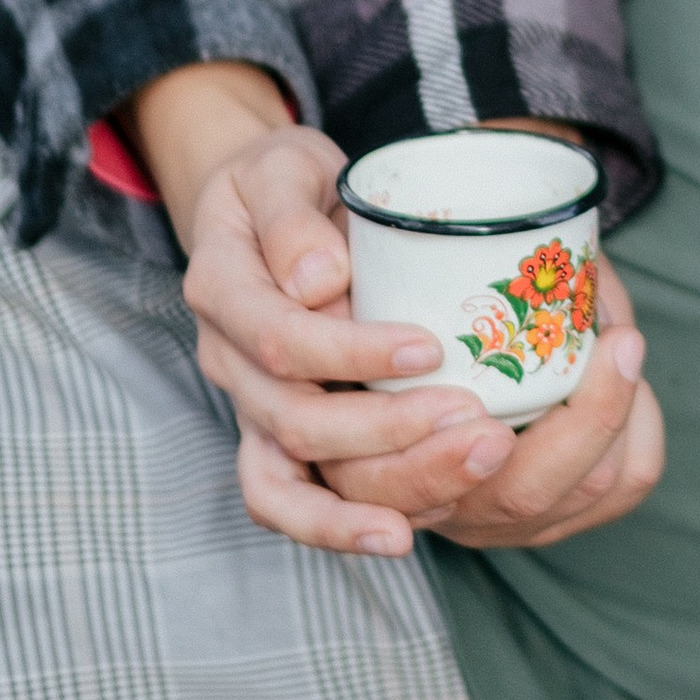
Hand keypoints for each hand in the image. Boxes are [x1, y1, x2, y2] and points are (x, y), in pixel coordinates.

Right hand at [129, 69, 663, 560]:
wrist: (259, 210)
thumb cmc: (283, 184)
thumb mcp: (281, 167)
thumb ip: (292, 216)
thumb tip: (318, 284)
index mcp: (220, 289)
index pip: (280, 339)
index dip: (352, 353)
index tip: (430, 348)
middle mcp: (226, 360)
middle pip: (294, 422)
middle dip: (388, 432)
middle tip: (478, 424)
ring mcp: (250, 405)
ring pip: (290, 481)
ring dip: (379, 488)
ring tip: (464, 478)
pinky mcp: (276, 436)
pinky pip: (292, 501)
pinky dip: (341, 525)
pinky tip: (405, 532)